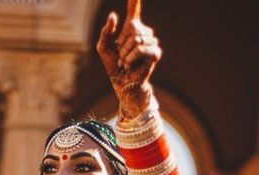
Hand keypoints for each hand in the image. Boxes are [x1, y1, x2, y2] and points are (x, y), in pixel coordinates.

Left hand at [97, 0, 161, 119]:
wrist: (121, 82)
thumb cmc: (113, 65)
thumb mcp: (103, 46)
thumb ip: (106, 31)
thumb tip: (113, 15)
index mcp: (131, 28)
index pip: (134, 9)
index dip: (135, 0)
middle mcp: (143, 32)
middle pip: (134, 26)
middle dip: (123, 42)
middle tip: (121, 55)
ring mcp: (151, 42)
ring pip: (138, 38)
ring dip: (126, 52)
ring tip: (125, 61)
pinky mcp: (155, 54)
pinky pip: (142, 48)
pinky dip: (132, 57)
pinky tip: (129, 64)